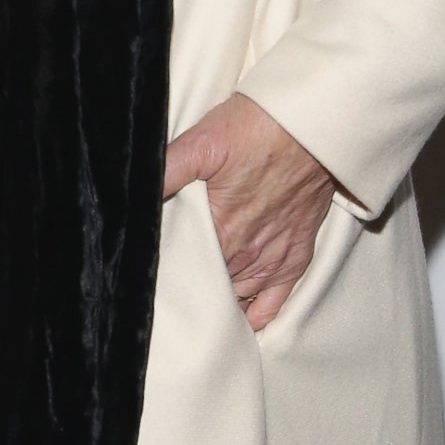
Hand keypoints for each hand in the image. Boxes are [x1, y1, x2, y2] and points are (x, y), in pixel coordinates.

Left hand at [163, 92, 336, 332]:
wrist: (311, 126)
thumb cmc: (257, 129)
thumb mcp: (201, 142)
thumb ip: (166, 171)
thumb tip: (133, 193)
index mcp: (220, 229)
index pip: (183, 267)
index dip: (165, 270)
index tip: (151, 272)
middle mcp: (247, 253)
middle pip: (206, 284)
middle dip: (186, 286)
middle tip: (167, 289)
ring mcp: (273, 258)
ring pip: (235, 297)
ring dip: (216, 299)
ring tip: (193, 305)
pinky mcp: (296, 257)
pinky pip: (274, 304)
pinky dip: (255, 316)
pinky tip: (238, 318)